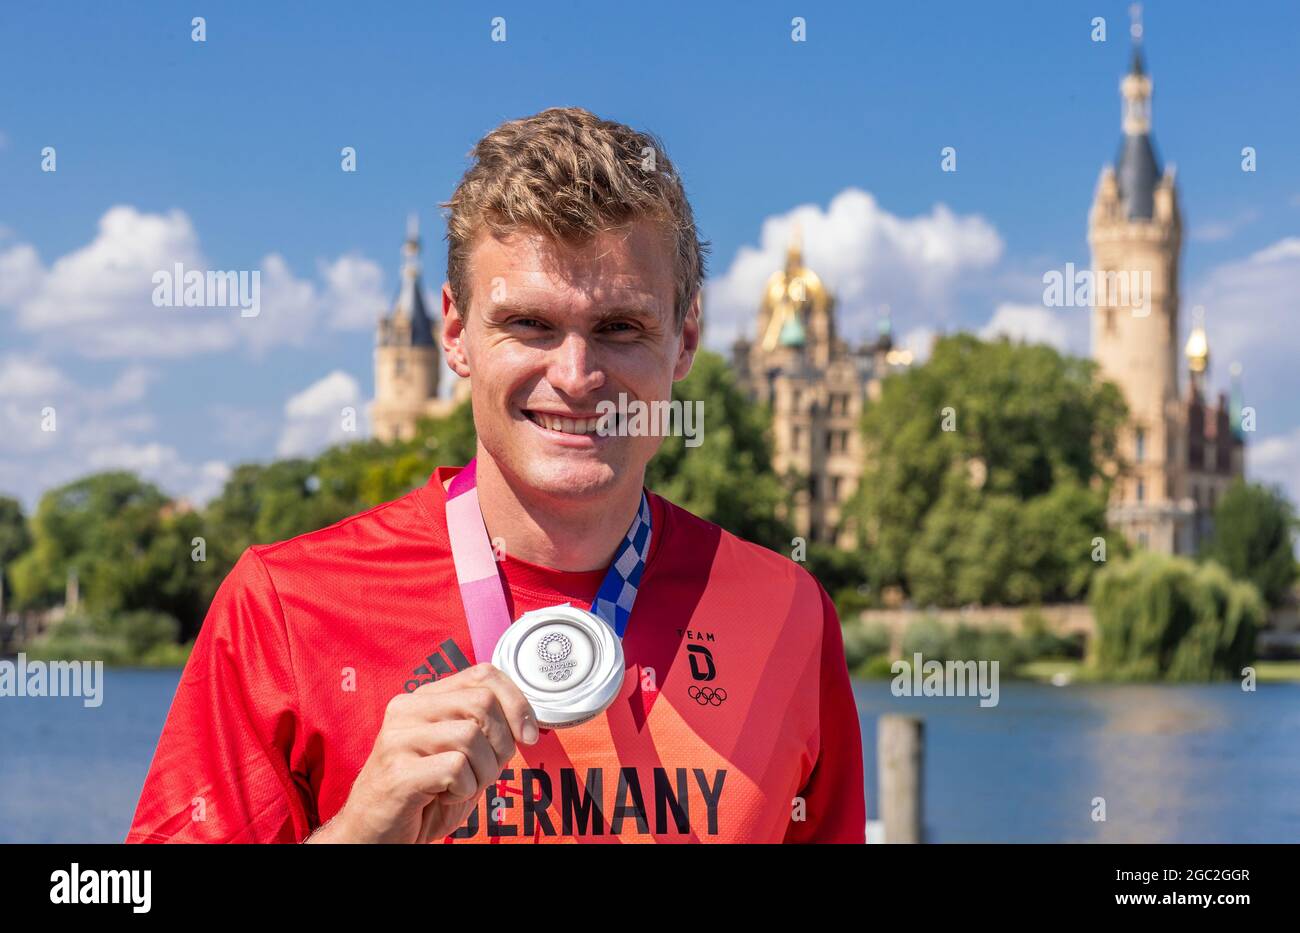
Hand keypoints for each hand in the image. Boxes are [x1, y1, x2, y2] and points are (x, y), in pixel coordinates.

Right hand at [306, 663, 537, 843]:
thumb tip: (527, 720)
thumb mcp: (461, 755)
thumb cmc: (423, 796)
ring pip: (471, 736)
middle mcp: (407, 709)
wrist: (376, 834)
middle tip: (488, 770)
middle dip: (502, 743)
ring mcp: (398, 738)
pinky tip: (444, 796)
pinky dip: (463, 788)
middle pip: (482, 703)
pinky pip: (455, 768)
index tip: (528, 734)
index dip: (517, 702)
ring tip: (463, 786)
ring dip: (483, 771)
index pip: (483, 674)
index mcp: (424, 698)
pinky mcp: (397, 771)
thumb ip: (486, 730)